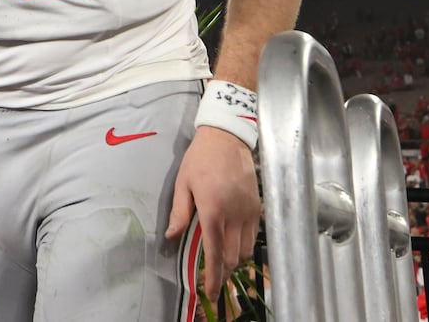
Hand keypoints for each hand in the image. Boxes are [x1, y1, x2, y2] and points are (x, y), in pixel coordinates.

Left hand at [166, 125, 260, 299]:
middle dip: (223, 271)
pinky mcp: (257, 207)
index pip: (215, 253)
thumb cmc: (201, 158)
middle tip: (211, 277)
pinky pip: (253, 235)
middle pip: (233, 256)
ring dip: (234, 260)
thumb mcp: (182, 183)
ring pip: (246, 249)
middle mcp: (234, 214)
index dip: (214, 276)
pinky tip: (232, 241)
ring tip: (220, 260)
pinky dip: (244, 245)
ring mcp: (249, 211)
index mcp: (213, 210)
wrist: (226, 138)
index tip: (210, 291)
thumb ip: (179, 213)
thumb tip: (171, 237)